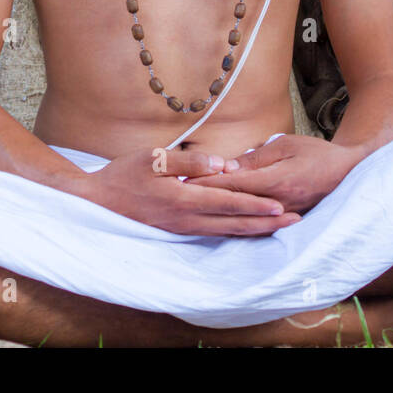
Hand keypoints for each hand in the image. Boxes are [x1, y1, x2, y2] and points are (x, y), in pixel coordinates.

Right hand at [74, 146, 303, 236]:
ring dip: (255, 229)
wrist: (96, 203)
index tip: (281, 206)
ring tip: (280, 227)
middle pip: (234, 223)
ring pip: (226, 231)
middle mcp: (186, 219)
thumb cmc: (123, 175)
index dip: (256, 205)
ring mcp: (182, 229)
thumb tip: (224, 165)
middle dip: (266, 223)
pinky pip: (214, 233)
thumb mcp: (153, 159)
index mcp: (182, 199)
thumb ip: (190, 163)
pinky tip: (247, 229)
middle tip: (295, 221)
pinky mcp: (178, 231)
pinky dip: (235, 231)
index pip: (228, 203)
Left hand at [181, 135, 364, 215]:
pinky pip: (254, 223)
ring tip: (190, 209)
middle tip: (177, 196)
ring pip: (241, 216)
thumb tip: (228, 166)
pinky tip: (218, 221)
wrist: (348, 174)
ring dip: (216, 211)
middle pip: (233, 202)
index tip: (183, 180)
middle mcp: (276, 202)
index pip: (233, 183)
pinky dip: (234, 221)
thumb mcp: (286, 145)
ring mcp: (280, 214)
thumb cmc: (316, 153)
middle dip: (205, 199)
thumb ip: (256, 157)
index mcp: (275, 180)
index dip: (207, 182)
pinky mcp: (284, 221)